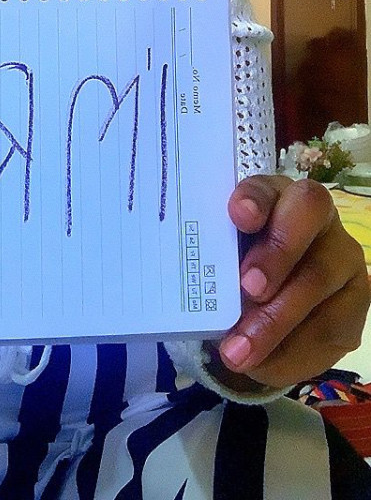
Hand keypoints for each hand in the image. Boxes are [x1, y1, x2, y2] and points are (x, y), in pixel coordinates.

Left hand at [214, 174, 369, 390]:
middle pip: (307, 219)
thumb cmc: (234, 271)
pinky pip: (329, 328)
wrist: (262, 314)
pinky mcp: (354, 302)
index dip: (256, 198)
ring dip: (277, 320)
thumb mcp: (220, 260)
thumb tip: (197, 280)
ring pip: (319, 279)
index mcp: (274, 197)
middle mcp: (316, 218)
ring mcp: (341, 258)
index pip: (268, 185)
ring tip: (238, 351)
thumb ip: (214, 257)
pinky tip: (261, 366)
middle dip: (277, 254)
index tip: (238, 216)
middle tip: (247, 290)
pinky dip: (290, 353)